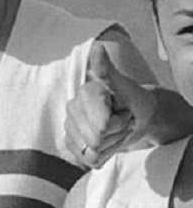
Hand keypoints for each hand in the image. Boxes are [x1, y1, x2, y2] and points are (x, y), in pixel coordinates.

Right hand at [65, 42, 157, 167]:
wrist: (137, 117)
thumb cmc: (133, 100)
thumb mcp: (125, 86)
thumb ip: (107, 69)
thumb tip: (97, 46)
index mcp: (84, 93)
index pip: (101, 126)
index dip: (119, 123)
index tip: (124, 111)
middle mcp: (72, 108)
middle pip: (96, 140)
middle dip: (116, 135)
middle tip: (122, 121)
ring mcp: (70, 126)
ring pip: (92, 152)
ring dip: (111, 145)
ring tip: (115, 130)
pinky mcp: (72, 144)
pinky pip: (88, 160)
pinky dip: (104, 155)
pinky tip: (107, 141)